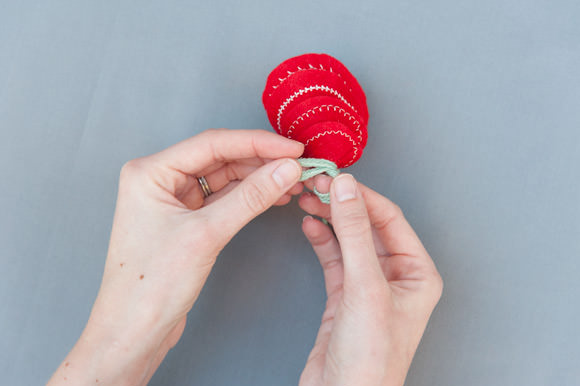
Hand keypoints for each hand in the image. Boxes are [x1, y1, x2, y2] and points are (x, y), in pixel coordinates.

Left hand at [48, 129, 304, 384]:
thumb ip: (250, 197)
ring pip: (224, 178)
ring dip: (258, 179)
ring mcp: (173, 201)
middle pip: (219, 158)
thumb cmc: (151, 286)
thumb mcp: (206, 234)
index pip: (212, 143)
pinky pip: (222, 199)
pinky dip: (248, 197)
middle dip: (261, 160)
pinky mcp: (185, 221)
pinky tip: (274, 196)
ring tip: (292, 180)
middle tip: (299, 164)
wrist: (134, 332)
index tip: (293, 149)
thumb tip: (287, 169)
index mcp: (151, 172)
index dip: (257, 142)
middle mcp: (159, 180)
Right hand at [298, 174, 442, 385]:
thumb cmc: (371, 359)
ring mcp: (370, 286)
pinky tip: (310, 225)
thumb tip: (346, 188)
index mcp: (417, 273)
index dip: (362, 196)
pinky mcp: (346, 296)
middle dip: (342, 204)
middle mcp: (396, 277)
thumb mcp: (365, 286)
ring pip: (349, 239)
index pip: (390, 219)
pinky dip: (322, 240)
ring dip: (330, 218)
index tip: (335, 178)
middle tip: (317, 185)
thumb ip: (354, 233)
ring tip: (309, 199)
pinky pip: (335, 258)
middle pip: (368, 226)